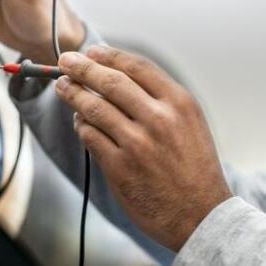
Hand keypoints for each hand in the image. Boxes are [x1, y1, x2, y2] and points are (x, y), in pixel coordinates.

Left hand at [55, 46, 232, 251]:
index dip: (109, 56)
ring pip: (94, 108)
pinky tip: (79, 122)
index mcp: (180, 103)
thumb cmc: (195, 169)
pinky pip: (90, 137)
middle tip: (65, 61)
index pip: (137, 68)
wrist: (201, 214)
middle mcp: (159, 119)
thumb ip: (162, 101)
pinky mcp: (120, 167)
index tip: (91, 51)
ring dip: (73, 94)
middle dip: (82, 68)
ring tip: (63, 87)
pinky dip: (81, 125)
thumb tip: (121, 78)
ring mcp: (138, 143)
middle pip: (110, 82)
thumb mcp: (191, 125)